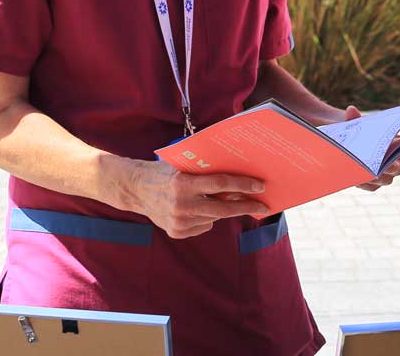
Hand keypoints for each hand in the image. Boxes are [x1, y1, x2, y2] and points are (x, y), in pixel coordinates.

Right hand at [103, 157, 269, 238]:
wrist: (135, 189)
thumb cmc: (164, 172)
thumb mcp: (184, 166)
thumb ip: (206, 172)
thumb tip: (238, 178)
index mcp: (183, 183)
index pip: (220, 184)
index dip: (243, 185)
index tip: (260, 186)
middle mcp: (181, 204)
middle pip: (223, 208)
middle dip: (246, 206)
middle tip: (263, 206)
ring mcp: (178, 221)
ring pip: (214, 218)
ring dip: (224, 210)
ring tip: (229, 202)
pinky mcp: (177, 232)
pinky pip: (204, 226)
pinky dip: (207, 218)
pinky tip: (200, 209)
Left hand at [341, 105, 399, 190]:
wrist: (350, 143)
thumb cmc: (360, 132)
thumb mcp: (357, 124)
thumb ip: (354, 118)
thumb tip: (351, 110)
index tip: (392, 152)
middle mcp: (397, 161)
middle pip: (397, 169)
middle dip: (388, 169)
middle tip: (377, 169)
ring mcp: (387, 174)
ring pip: (385, 180)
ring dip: (374, 178)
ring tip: (362, 174)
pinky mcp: (375, 183)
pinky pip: (372, 186)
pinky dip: (364, 184)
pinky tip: (354, 180)